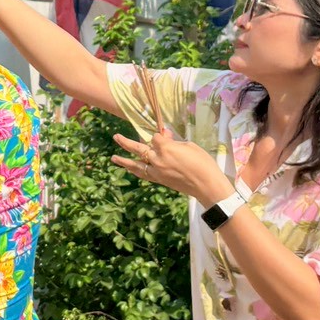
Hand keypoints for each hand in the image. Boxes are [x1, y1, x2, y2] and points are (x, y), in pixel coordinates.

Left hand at [112, 130, 230, 203]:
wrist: (207, 185)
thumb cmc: (203, 163)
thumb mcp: (190, 147)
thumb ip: (175, 141)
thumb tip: (165, 135)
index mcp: (166, 148)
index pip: (155, 137)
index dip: (159, 136)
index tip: (166, 136)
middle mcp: (157, 159)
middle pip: (138, 149)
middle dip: (126, 142)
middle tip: (115, 137)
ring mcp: (157, 171)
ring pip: (136, 165)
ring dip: (124, 161)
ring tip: (113, 158)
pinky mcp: (159, 180)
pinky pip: (143, 174)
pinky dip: (135, 171)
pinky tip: (129, 169)